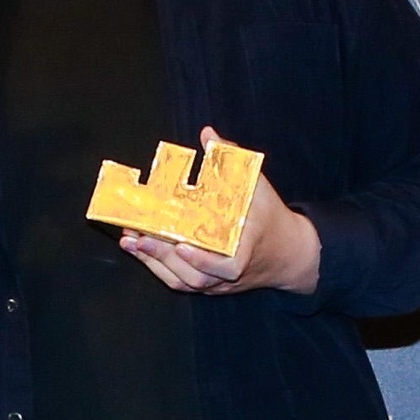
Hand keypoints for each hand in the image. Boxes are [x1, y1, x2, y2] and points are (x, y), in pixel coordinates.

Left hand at [120, 129, 320, 296]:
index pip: (228, 267)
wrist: (288, 254)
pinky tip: (138, 249)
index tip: (183, 246)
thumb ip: (232, 161)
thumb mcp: (258, 186)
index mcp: (248, 249)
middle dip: (163, 256)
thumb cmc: (270, 217)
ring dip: (154, 262)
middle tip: (139, 235)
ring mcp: (219, 283)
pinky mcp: (209, 285)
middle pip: (195, 275)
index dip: (203, 261)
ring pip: (184, 281)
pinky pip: (180, 282)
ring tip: (131, 240)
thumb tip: (208, 134)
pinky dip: (157, 267)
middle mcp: (232, 273)